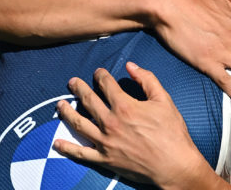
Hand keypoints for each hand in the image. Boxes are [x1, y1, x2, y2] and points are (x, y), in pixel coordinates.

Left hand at [54, 62, 230, 189]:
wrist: (174, 165)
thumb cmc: (172, 132)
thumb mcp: (164, 100)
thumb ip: (147, 79)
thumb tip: (130, 65)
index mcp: (124, 106)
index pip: (106, 85)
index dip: (101, 75)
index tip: (98, 72)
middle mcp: (110, 122)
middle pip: (88, 101)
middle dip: (79, 88)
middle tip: (72, 82)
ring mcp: (105, 142)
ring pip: (79, 124)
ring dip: (67, 112)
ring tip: (60, 104)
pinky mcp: (104, 159)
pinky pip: (81, 153)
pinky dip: (67, 148)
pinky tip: (57, 143)